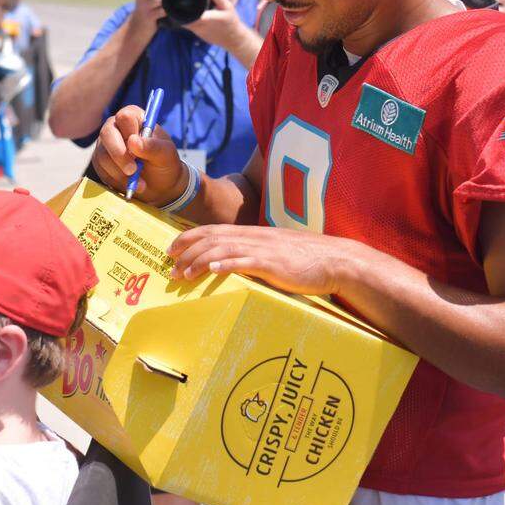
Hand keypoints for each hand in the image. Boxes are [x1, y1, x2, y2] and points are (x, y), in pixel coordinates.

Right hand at [91, 104, 185, 204]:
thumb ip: (154, 146)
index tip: (138, 148)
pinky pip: (101, 169)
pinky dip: (116, 180)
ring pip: (103, 155)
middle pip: (107, 133)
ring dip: (121, 172)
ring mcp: (106, 144)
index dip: (130, 132)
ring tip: (139, 183)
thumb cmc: (165, 164)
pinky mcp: (100, 162)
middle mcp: (117, 127)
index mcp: (135, 118)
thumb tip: (133, 141)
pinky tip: (129, 184)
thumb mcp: (167, 155)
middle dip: (120, 155)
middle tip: (133, 171)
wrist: (159, 187)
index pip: (125, 117)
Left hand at [167, 224, 363, 295]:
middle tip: (169, 265)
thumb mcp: (276, 253)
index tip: (172, 248)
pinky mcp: (272, 263)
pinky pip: (244, 261)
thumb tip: (237, 266)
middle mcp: (253, 236)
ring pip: (222, 249)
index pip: (214, 230)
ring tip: (182, 274)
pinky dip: (225, 263)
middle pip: (211, 237)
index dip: (190, 237)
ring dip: (198, 261)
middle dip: (186, 250)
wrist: (336, 260)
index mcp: (253, 233)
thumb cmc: (307, 260)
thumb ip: (256, 256)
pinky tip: (210, 269)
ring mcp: (262, 248)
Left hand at [185, 0, 243, 48]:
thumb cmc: (231, 20)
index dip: (184, 6)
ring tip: (179, 4)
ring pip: (185, 22)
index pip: (192, 13)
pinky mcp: (198, 34)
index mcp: (209, 17)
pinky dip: (186, 19)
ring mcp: (198, 31)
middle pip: (185, 17)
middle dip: (180, 8)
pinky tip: (186, 12)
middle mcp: (202, 26)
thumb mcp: (228, 7)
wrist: (233, 38)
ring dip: (181, 14)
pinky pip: (188, 25)